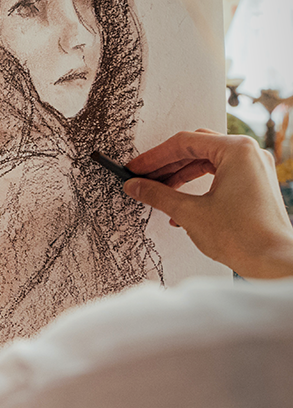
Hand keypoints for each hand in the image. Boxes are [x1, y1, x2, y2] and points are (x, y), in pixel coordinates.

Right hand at [125, 129, 292, 278]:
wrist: (274, 264)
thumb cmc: (243, 237)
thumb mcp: (189, 212)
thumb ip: (157, 194)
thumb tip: (135, 185)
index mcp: (236, 150)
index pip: (184, 143)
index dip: (154, 157)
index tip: (136, 168)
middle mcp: (249, 154)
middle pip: (195, 148)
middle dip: (166, 165)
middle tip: (143, 177)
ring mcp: (255, 169)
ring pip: (206, 162)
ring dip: (179, 176)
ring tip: (158, 192)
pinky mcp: (255, 185)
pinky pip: (219, 175)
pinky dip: (197, 186)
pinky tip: (179, 204)